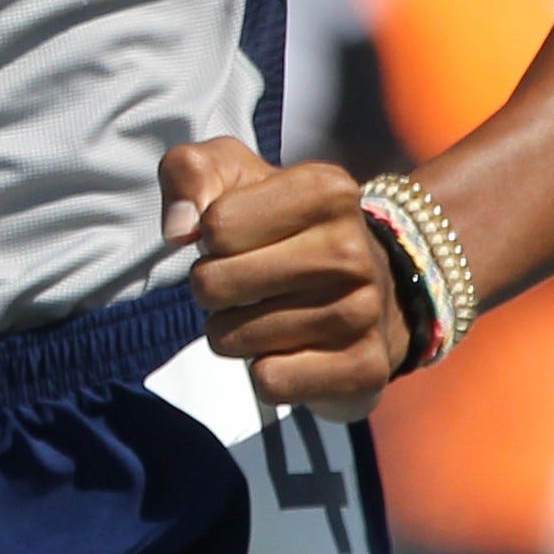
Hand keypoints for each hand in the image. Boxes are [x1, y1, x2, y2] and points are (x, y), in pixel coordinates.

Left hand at [162, 138, 410, 415]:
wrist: (375, 287)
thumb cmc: (284, 226)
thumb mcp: (233, 175)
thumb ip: (190, 172)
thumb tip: (178, 229)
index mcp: (326, 191)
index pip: (215, 226)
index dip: (210, 239)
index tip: (237, 240)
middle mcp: (352, 250)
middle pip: (214, 284)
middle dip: (209, 289)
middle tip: (241, 284)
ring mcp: (364, 312)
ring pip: (234, 338)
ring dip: (231, 333)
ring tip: (263, 316)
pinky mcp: (364, 368)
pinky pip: (269, 382)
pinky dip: (263, 372)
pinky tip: (288, 351)